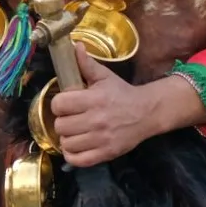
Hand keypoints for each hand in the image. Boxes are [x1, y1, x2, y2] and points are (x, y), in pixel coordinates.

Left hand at [50, 44, 154, 167]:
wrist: (146, 113)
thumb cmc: (121, 93)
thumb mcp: (105, 76)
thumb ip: (87, 64)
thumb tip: (74, 46)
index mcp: (94, 99)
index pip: (59, 104)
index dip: (59, 104)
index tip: (66, 103)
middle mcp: (96, 120)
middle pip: (60, 125)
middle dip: (63, 120)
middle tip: (71, 118)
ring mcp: (101, 139)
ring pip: (66, 143)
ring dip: (67, 138)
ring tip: (75, 131)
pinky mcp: (105, 154)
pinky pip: (77, 160)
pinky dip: (72, 154)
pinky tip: (76, 145)